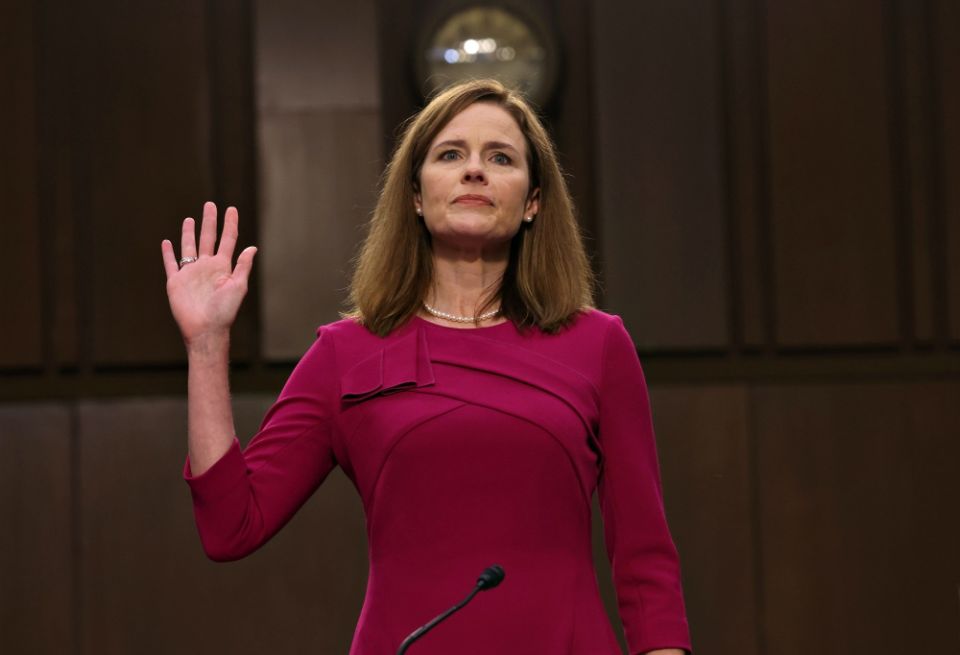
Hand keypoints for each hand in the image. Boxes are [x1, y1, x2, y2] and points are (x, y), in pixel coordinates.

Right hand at [161, 202, 256, 346]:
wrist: (206, 329)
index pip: (227, 240)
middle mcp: (206, 267)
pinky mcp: (176, 282)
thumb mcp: (238, 287)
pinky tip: (167, 242)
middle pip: (208, 238)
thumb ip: (243, 266)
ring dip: (189, 233)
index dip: (230, 224)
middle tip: (210, 205)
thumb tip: (252, 248)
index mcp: (223, 267)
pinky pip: (171, 264)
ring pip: (189, 247)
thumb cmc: (224, 311)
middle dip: (210, 222)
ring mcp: (190, 273)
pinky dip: (168, 253)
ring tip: (190, 219)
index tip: (232, 209)